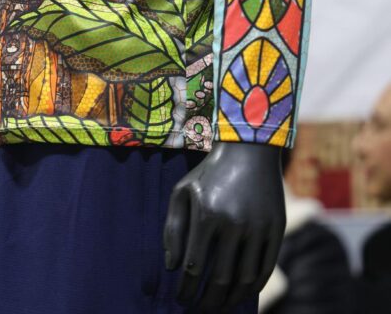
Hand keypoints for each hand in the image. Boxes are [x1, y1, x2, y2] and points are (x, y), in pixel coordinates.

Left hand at [163, 141, 285, 311]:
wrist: (248, 150)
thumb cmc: (209, 173)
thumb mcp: (183, 191)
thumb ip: (173, 228)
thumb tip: (171, 266)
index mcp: (207, 215)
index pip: (194, 267)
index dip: (186, 289)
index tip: (180, 299)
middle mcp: (233, 223)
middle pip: (220, 279)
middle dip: (207, 303)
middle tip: (198, 311)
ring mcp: (258, 227)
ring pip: (245, 279)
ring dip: (231, 300)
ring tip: (220, 308)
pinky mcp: (276, 228)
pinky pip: (266, 267)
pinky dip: (254, 287)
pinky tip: (242, 294)